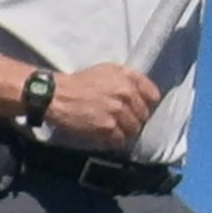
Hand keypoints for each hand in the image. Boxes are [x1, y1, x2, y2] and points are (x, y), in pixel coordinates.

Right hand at [46, 63, 161, 148]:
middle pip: (144, 115)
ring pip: (134, 129)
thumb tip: (141, 94)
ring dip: (125, 131)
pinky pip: (120, 140)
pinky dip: (115, 141)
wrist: (58, 96)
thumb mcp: (107, 70)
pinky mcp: (108, 127)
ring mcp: (118, 111)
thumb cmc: (81, 82)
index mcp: (128, 77)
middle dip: (135, 118)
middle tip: (123, 120)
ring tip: (115, 129)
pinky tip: (107, 136)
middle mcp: (126, 93)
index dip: (147, 103)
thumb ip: (127, 79)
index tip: (139, 108)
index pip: (153, 95)